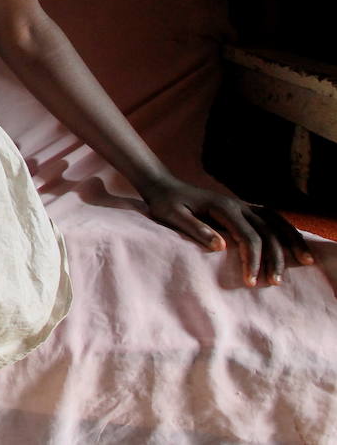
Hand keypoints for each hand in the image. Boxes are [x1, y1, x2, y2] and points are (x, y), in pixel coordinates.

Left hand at [141, 177, 315, 286]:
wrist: (164, 187)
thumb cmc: (166, 204)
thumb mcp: (174, 216)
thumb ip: (196, 230)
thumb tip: (221, 246)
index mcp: (223, 208)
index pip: (248, 237)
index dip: (253, 260)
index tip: (251, 281)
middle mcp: (238, 205)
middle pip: (268, 232)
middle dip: (275, 257)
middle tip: (275, 283)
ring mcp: (243, 205)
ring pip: (276, 221)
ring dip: (291, 241)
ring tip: (306, 261)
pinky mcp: (243, 208)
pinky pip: (271, 218)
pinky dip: (286, 229)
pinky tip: (294, 243)